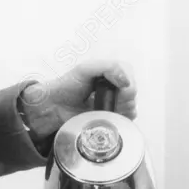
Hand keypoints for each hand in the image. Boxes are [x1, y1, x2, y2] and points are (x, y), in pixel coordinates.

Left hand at [19, 60, 137, 141]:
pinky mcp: (111, 119)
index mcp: (112, 72)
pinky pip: (125, 121)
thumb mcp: (85, 69)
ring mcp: (114, 104)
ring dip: (119, 109)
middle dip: (121, 97)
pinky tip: (106, 116)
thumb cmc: (68, 85)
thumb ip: (108, 67)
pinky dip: (118, 119)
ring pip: (131, 107)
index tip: (116, 87)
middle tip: (104, 98)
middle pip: (132, 92)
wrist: (55, 106)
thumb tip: (126, 81)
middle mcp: (116, 87)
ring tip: (102, 108)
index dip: (126, 82)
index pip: (130, 75)